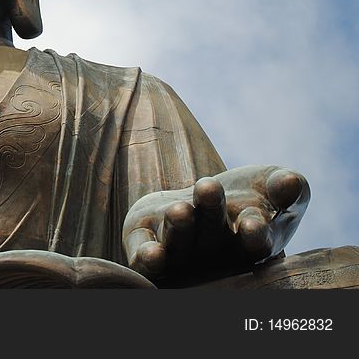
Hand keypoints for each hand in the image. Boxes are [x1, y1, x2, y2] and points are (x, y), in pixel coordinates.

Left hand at [122, 165, 308, 281]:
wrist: (202, 197)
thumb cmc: (249, 197)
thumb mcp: (272, 185)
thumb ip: (287, 189)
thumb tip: (293, 182)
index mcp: (251, 241)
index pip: (256, 241)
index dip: (255, 233)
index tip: (253, 225)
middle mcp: (215, 251)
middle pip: (212, 235)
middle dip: (211, 213)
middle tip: (209, 189)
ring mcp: (180, 252)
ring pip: (178, 243)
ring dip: (180, 229)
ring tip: (180, 210)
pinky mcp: (145, 245)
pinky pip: (144, 253)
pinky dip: (148, 256)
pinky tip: (151, 254)